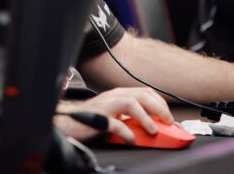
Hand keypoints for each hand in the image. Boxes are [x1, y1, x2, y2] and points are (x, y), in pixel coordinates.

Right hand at [55, 87, 172, 143]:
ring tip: (153, 130)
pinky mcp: (98, 118)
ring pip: (131, 103)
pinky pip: (116, 124)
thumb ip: (128, 118)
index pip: (145, 92)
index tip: (168, 116)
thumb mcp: (112, 115)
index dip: (160, 103)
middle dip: (159, 108)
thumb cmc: (89, 119)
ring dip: (146, 117)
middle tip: (168, 122)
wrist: (65, 122)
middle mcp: (113, 96)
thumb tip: (151, 128)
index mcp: (118, 94)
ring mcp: (105, 106)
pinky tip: (131, 141)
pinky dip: (127, 133)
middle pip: (142, 94)